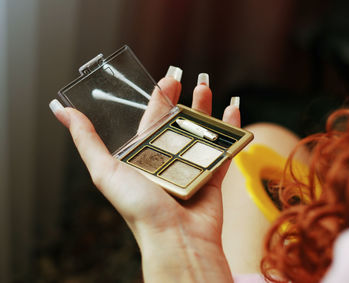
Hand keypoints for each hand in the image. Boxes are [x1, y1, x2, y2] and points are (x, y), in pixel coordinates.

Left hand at [50, 69, 239, 281]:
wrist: (176, 238)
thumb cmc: (139, 208)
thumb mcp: (104, 171)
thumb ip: (87, 141)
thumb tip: (61, 112)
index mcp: (144, 158)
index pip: (151, 121)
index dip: (158, 100)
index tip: (167, 80)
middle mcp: (168, 161)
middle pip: (178, 124)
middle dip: (185, 101)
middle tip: (191, 80)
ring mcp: (191, 167)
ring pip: (201, 133)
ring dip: (206, 111)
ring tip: (208, 89)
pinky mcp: (211, 176)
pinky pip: (223, 149)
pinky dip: (229, 131)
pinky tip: (232, 113)